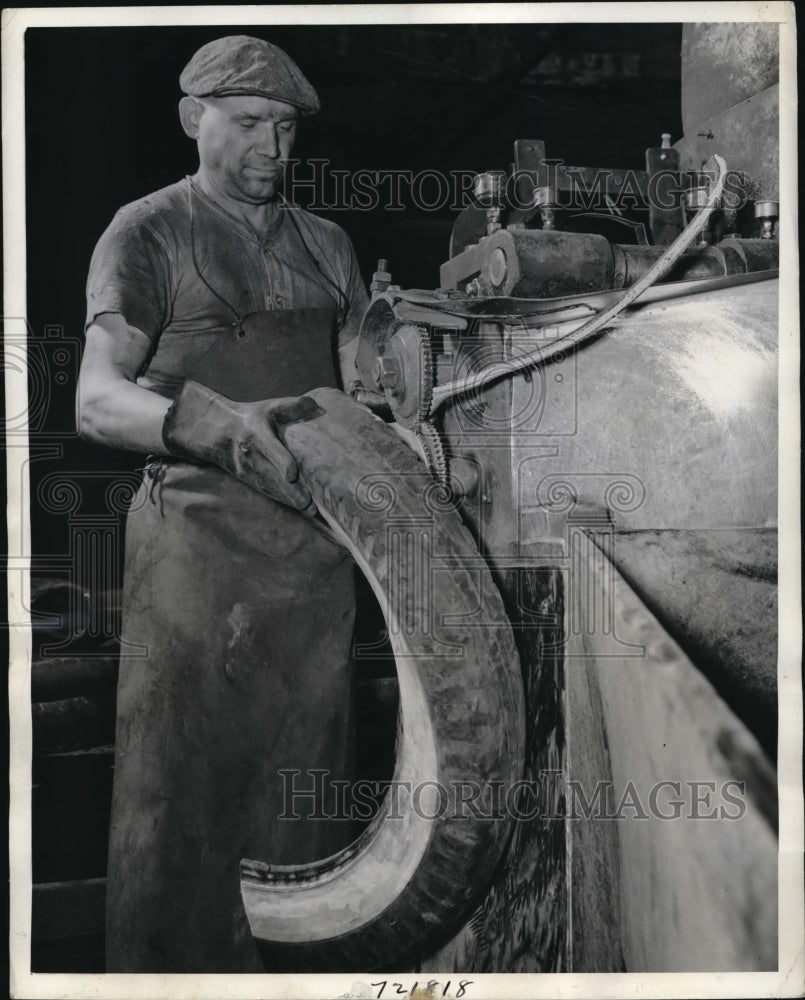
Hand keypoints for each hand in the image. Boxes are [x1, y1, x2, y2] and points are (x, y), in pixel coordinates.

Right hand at [162, 382, 321, 514]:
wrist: (220, 433)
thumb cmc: (251, 418)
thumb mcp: (269, 408)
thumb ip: (292, 406)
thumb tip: (315, 405)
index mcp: (257, 435)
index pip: (269, 449)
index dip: (280, 461)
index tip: (292, 474)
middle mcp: (252, 457)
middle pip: (273, 477)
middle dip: (290, 491)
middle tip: (308, 504)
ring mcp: (250, 472)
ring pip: (271, 488)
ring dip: (290, 501)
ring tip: (311, 511)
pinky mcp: (251, 481)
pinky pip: (269, 492)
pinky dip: (284, 501)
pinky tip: (300, 509)